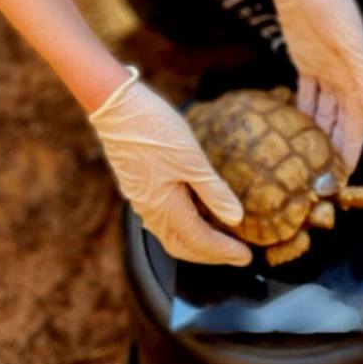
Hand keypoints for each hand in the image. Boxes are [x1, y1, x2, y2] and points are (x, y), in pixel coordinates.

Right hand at [87, 70, 250, 265]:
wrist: (116, 106)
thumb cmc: (155, 129)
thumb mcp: (192, 159)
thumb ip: (213, 191)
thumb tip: (236, 219)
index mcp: (164, 207)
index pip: (199, 240)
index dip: (224, 251)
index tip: (247, 257)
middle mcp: (149, 210)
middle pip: (182, 246)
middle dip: (210, 254)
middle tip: (236, 255)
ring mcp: (141, 199)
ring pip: (171, 233)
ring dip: (197, 241)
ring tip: (221, 238)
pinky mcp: (138, 186)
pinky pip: (163, 218)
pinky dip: (184, 224)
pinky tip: (197, 212)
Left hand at [258, 0, 362, 170]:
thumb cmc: (331, 1)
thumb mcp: (350, 41)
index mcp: (355, 74)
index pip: (356, 123)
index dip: (351, 150)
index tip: (343, 178)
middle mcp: (341, 74)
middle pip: (338, 121)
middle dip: (332, 149)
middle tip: (319, 178)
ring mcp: (322, 67)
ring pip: (321, 110)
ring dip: (316, 133)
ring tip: (305, 160)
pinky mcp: (303, 58)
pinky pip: (304, 92)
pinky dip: (301, 110)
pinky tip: (293, 126)